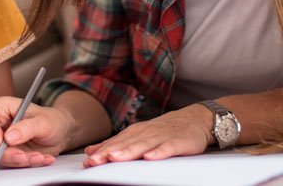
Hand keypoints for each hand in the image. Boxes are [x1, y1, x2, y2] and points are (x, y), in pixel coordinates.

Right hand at [0, 95, 67, 167]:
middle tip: (21, 155)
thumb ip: (26, 127)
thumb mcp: (43, 121)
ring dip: (16, 160)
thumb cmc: (52, 120)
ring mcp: (1, 141)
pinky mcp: (7, 154)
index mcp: (1, 108)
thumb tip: (8, 137)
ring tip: (37, 157)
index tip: (1, 141)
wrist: (62, 134)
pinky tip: (40, 158)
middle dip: (3, 152)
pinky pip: (8, 163)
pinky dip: (24, 164)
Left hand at [82, 104, 210, 167]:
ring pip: (143, 145)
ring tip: (115, 158)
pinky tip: (150, 157)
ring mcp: (162, 136)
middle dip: (110, 152)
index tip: (88, 162)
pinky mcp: (178, 142)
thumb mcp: (137, 135)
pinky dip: (159, 152)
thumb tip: (90, 151)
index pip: (115, 143)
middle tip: (95, 161)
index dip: (102, 152)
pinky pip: (167, 148)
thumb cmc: (163, 131)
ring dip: (129, 151)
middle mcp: (146, 133)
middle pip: (126, 144)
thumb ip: (115, 144)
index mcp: (135, 132)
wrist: (194, 120)